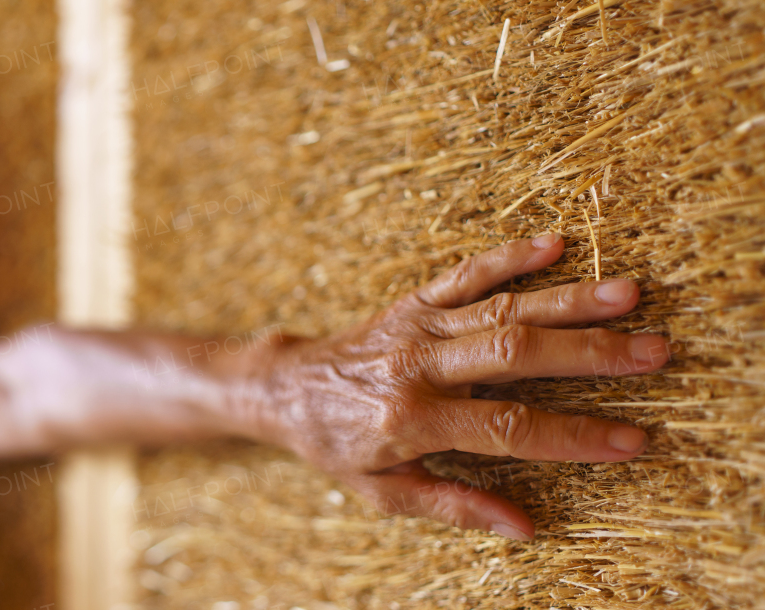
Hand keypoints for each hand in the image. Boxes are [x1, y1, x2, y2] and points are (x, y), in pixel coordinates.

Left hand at [259, 233, 666, 540]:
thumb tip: (524, 528)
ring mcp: (416, 327)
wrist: (284, 389)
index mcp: (413, 419)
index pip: (509, 429)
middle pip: (515, 353)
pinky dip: (509, 256)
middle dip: (589, 353)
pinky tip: (554, 243)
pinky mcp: (412, 301)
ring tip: (629, 293)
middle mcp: (417, 366)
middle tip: (654, 351)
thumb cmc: (337, 446)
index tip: (633, 441)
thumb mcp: (384, 492)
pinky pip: (464, 274)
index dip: (575, 437)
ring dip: (568, 300)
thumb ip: (453, 505)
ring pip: (501, 307)